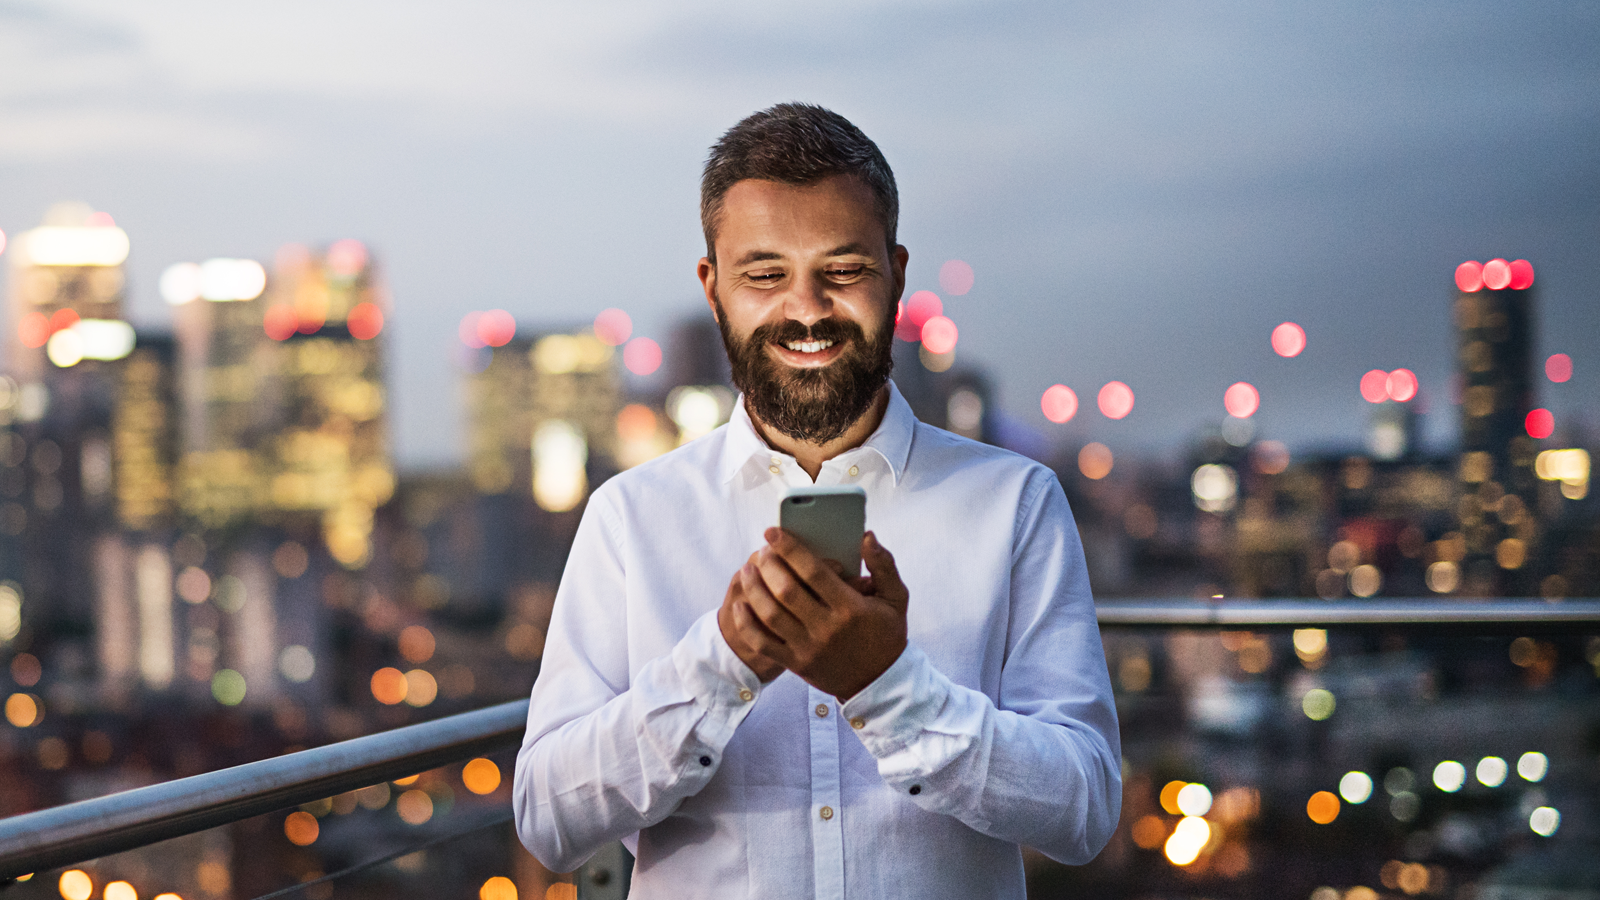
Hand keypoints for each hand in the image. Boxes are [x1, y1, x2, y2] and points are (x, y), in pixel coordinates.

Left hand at [727, 528, 908, 699]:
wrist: (879, 683)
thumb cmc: (886, 635)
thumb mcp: (896, 599)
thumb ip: (884, 566)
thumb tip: (867, 537)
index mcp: (850, 608)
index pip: (813, 571)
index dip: (790, 548)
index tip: (774, 532)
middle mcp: (827, 628)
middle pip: (786, 590)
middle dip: (769, 565)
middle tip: (762, 550)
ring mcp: (809, 648)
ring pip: (770, 614)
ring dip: (754, 589)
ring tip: (747, 570)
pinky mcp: (796, 664)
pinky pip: (763, 644)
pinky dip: (747, 624)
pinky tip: (741, 605)